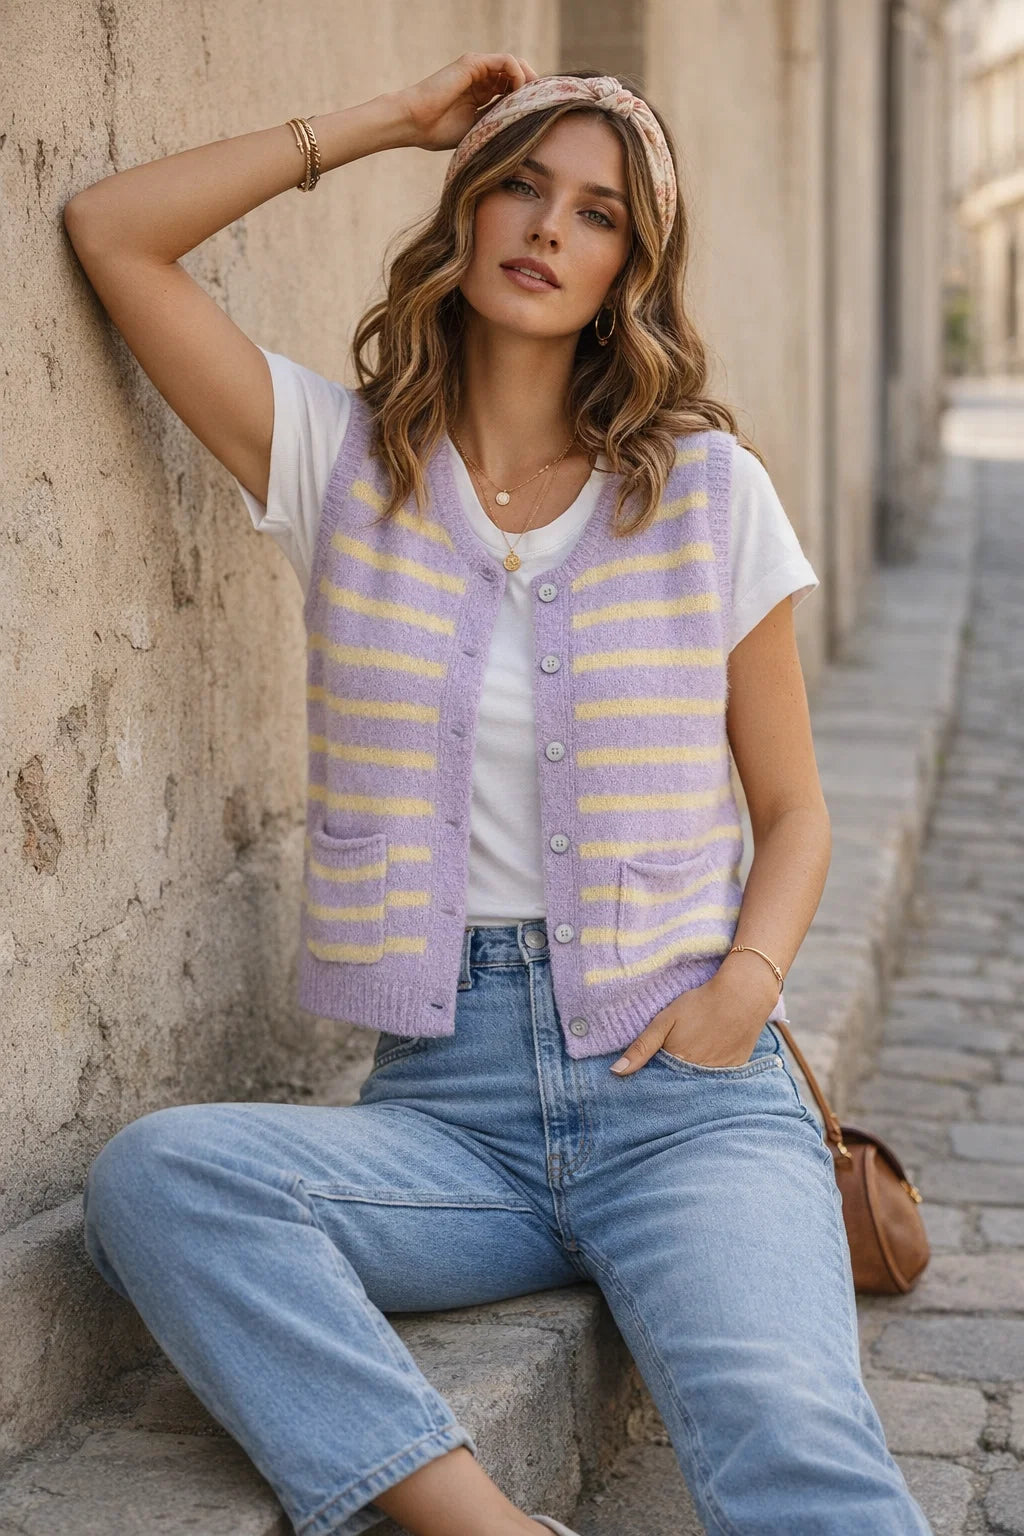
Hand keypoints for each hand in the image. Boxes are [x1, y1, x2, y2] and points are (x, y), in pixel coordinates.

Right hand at [396, 52, 539, 152]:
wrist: (416, 123)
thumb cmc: (439, 131)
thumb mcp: (478, 129)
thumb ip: (498, 122)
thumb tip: (525, 129)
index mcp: (481, 94)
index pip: (512, 90)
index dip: (527, 100)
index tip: (540, 116)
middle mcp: (481, 78)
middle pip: (517, 75)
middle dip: (532, 89)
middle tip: (543, 106)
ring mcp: (477, 69)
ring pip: (515, 65)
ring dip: (529, 81)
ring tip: (533, 100)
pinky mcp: (473, 63)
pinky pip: (506, 61)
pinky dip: (517, 74)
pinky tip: (518, 92)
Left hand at [609, 972, 772, 1076]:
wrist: (742, 996)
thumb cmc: (700, 1005)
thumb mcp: (665, 1021)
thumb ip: (641, 1047)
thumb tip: (615, 1072)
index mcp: (678, 1065)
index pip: (658, 1086)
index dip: (649, 1083)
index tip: (640, 1083)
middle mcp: (698, 1076)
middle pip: (678, 1089)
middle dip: (668, 1086)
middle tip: (664, 1074)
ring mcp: (719, 1076)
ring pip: (697, 1087)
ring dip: (689, 1084)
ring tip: (685, 1068)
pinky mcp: (735, 1072)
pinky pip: (717, 1083)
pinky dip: (709, 1079)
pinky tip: (705, 1066)